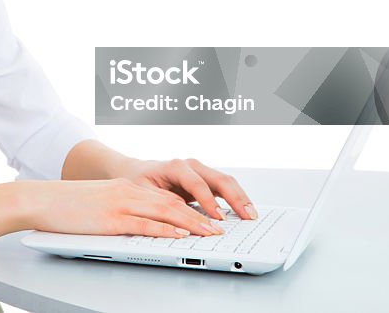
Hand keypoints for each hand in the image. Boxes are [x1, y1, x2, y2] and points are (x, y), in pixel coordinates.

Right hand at [20, 178, 229, 237]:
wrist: (41, 199)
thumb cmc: (66, 205)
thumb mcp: (99, 202)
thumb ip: (121, 209)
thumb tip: (141, 224)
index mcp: (125, 188)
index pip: (166, 196)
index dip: (191, 207)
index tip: (208, 218)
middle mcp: (127, 193)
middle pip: (172, 202)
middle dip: (199, 216)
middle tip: (219, 226)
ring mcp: (119, 205)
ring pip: (164, 212)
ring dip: (190, 223)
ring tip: (209, 233)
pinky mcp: (110, 219)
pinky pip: (143, 224)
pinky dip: (164, 230)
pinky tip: (177, 235)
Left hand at [115, 157, 257, 221]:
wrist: (137, 173)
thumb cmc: (140, 183)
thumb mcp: (146, 195)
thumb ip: (164, 205)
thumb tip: (181, 222)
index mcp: (176, 166)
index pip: (197, 183)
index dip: (209, 201)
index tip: (218, 217)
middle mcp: (191, 166)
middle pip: (219, 179)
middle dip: (235, 198)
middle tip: (246, 216)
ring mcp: (200, 171)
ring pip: (226, 181)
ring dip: (241, 198)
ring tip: (251, 215)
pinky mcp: (205, 180)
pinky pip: (225, 187)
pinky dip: (236, 198)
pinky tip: (244, 210)